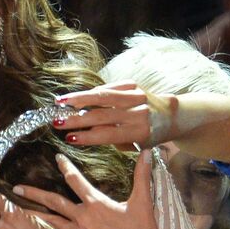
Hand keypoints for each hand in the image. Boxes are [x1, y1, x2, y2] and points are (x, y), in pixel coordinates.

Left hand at [11, 151, 173, 228]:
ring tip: (14, 212)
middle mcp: (82, 219)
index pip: (76, 180)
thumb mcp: (143, 204)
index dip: (66, 167)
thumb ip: (142, 176)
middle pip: (53, 202)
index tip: (57, 158)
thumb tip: (148, 152)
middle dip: (34, 194)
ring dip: (31, 216)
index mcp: (96, 204)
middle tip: (16, 188)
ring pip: (48, 223)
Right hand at [51, 83, 172, 148]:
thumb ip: (113, 138)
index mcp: (140, 131)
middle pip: (102, 114)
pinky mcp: (133, 84)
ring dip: (79, 98)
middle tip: (57, 121)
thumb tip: (87, 131)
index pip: (108, 134)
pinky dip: (92, 93)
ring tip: (60, 102)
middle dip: (77, 118)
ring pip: (103, 96)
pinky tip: (76, 97)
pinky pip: (108, 88)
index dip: (87, 136)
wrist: (171, 115)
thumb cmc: (148, 134)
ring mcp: (137, 96)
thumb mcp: (134, 144)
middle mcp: (139, 112)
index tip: (69, 138)